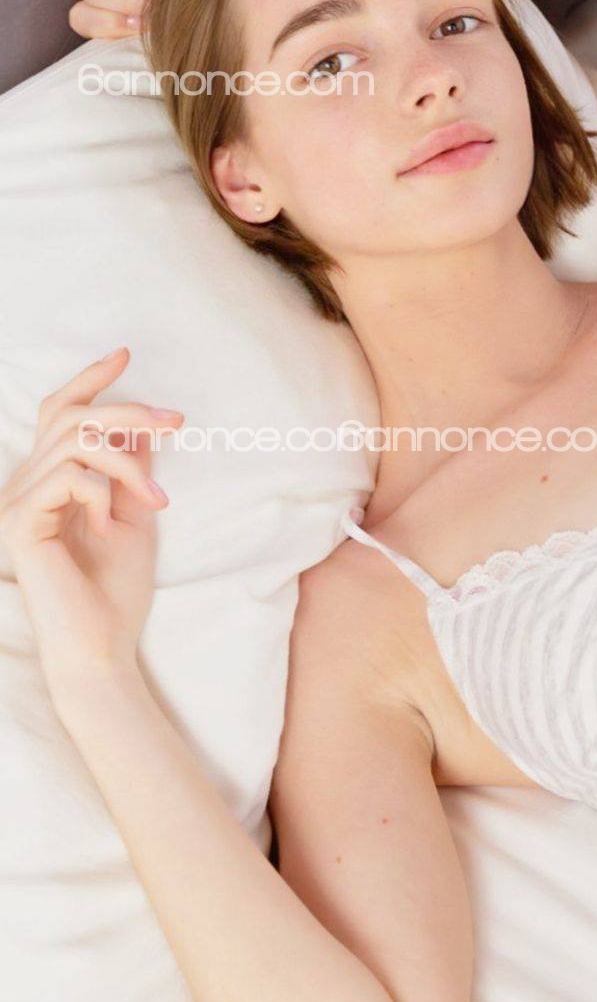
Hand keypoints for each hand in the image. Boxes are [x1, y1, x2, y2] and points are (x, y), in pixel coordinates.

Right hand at [0, 347, 183, 708]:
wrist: (104, 647)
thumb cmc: (115, 591)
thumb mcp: (134, 515)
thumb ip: (131, 469)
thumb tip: (140, 423)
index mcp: (46, 482)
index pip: (58, 414)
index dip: (89, 380)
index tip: (126, 354)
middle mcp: (22, 487)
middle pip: (70, 417)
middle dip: (127, 410)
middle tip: (175, 421)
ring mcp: (16, 504)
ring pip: (75, 442)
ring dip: (128, 466)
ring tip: (156, 501)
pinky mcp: (20, 524)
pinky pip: (70, 477)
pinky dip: (102, 494)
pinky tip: (108, 527)